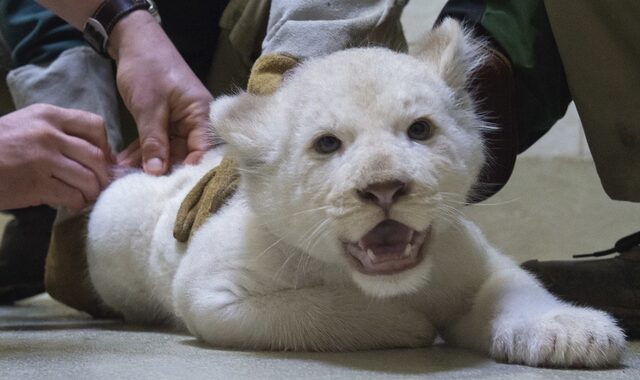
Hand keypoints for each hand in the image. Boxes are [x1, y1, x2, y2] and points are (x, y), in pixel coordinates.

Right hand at [0, 104, 113, 211]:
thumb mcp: (26, 124)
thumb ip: (58, 131)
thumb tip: (95, 152)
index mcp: (48, 115)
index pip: (95, 125)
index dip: (105, 146)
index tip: (102, 159)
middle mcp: (49, 134)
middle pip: (96, 156)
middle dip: (103, 174)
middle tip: (100, 184)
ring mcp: (43, 160)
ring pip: (88, 179)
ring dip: (92, 192)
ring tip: (86, 196)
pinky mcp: (36, 185)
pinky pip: (73, 196)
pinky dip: (77, 203)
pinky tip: (71, 204)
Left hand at [108, 11, 212, 174]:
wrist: (133, 41)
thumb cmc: (148, 69)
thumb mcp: (149, 107)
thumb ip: (154, 141)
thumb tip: (157, 172)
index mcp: (201, 114)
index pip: (202, 149)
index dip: (188, 169)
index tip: (169, 187)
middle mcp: (195, 120)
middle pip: (184, 153)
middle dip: (163, 169)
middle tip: (140, 186)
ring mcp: (179, 121)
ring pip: (167, 150)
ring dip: (148, 162)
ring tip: (126, 177)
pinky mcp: (164, 121)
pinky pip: (156, 141)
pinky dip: (142, 151)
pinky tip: (124, 164)